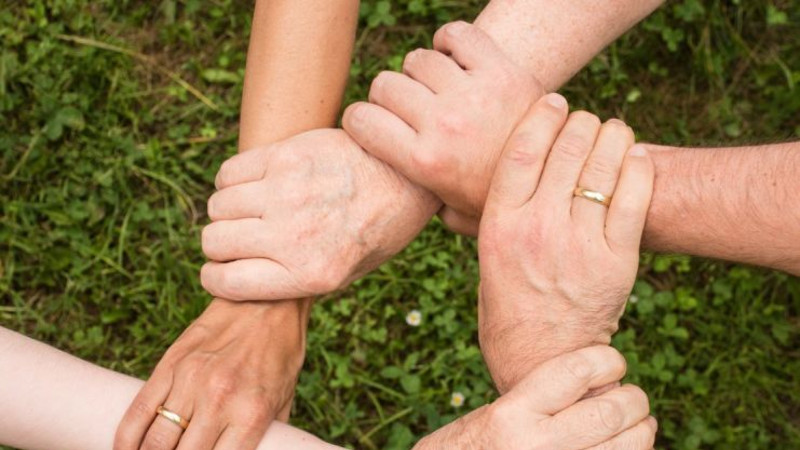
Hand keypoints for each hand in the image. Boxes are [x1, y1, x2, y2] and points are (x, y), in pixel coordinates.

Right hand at [114, 299, 307, 449]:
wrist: (267, 302)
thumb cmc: (280, 354)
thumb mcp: (285, 400)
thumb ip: (267, 436)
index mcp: (251, 414)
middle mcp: (219, 400)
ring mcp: (190, 381)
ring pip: (154, 442)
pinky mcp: (170, 364)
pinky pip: (138, 411)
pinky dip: (126, 440)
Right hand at [200, 129, 438, 300]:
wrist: (407, 176)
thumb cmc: (377, 228)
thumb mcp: (347, 273)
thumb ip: (295, 280)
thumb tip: (242, 280)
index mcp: (311, 274)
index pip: (226, 283)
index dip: (216, 277)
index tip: (222, 270)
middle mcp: (294, 236)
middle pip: (215, 242)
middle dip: (220, 244)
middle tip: (240, 238)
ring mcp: (288, 193)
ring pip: (218, 206)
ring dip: (227, 211)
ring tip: (250, 209)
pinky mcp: (286, 156)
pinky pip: (229, 173)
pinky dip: (231, 181)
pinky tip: (254, 184)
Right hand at [343, 21, 541, 234]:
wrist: (561, 176)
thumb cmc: (502, 199)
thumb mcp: (457, 217)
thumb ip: (423, 207)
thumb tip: (398, 202)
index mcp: (425, 162)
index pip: (360, 120)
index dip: (360, 120)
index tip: (371, 125)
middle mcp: (443, 124)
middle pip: (385, 85)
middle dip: (388, 97)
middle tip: (408, 109)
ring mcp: (473, 94)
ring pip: (418, 60)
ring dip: (421, 72)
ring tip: (436, 88)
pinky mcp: (501, 70)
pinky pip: (457, 35)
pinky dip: (449, 41)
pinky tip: (455, 60)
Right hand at [414, 346, 656, 448]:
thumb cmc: (477, 445)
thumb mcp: (498, 414)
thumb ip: (541, 398)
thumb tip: (598, 381)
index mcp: (513, 413)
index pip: (576, 371)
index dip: (607, 360)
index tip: (613, 362)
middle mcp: (536, 444)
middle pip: (610, 411)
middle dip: (634, 399)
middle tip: (634, 397)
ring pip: (627, 445)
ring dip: (642, 431)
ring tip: (639, 424)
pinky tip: (627, 447)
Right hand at [478, 94, 653, 392]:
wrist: (542, 357)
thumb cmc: (508, 304)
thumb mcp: (485, 256)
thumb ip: (482, 216)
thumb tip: (475, 178)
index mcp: (500, 225)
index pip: (521, 151)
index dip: (541, 117)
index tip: (554, 100)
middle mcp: (538, 229)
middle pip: (566, 150)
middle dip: (581, 122)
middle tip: (586, 119)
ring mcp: (579, 244)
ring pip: (603, 167)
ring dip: (612, 137)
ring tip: (614, 131)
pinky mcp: (616, 261)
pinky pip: (634, 199)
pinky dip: (638, 169)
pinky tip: (636, 156)